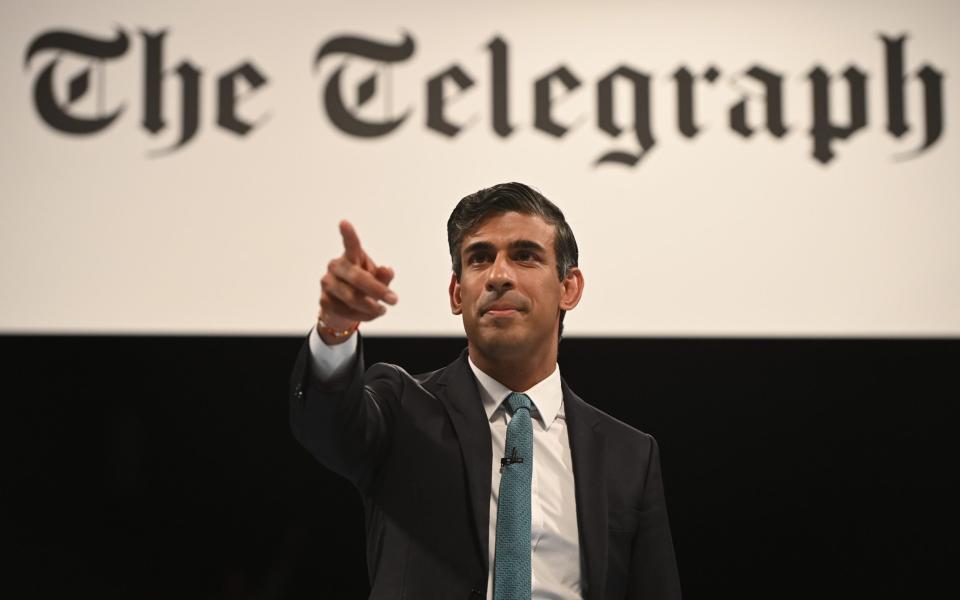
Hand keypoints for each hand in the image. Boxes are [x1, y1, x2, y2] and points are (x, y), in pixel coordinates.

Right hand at [318, 220, 396, 343]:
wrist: (342, 310)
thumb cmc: (363, 288)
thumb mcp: (378, 281)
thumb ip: (384, 276)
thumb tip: (388, 270)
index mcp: (351, 256)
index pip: (350, 244)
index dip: (348, 234)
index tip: (344, 223)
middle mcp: (336, 266)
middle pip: (357, 277)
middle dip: (378, 290)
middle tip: (394, 300)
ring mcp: (327, 283)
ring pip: (352, 297)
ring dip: (371, 307)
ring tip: (382, 310)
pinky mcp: (323, 300)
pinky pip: (347, 311)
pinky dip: (363, 316)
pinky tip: (368, 314)